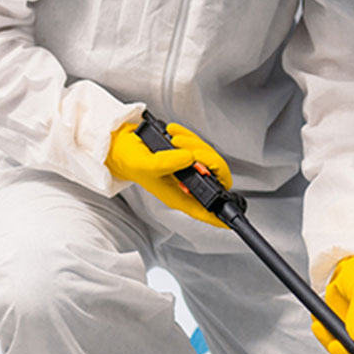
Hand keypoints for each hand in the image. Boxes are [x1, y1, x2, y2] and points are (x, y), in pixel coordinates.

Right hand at [105, 121, 233, 226]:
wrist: (121, 144)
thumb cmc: (129, 160)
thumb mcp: (146, 165)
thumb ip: (167, 163)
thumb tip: (190, 159)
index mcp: (177, 196)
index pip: (204, 210)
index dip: (220, 216)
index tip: (232, 219)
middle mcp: (185, 186)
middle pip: (215, 177)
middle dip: (206, 159)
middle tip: (187, 150)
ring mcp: (187, 170)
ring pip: (209, 158)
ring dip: (193, 143)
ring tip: (173, 140)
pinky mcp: (187, 155)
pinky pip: (199, 145)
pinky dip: (188, 136)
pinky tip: (172, 134)